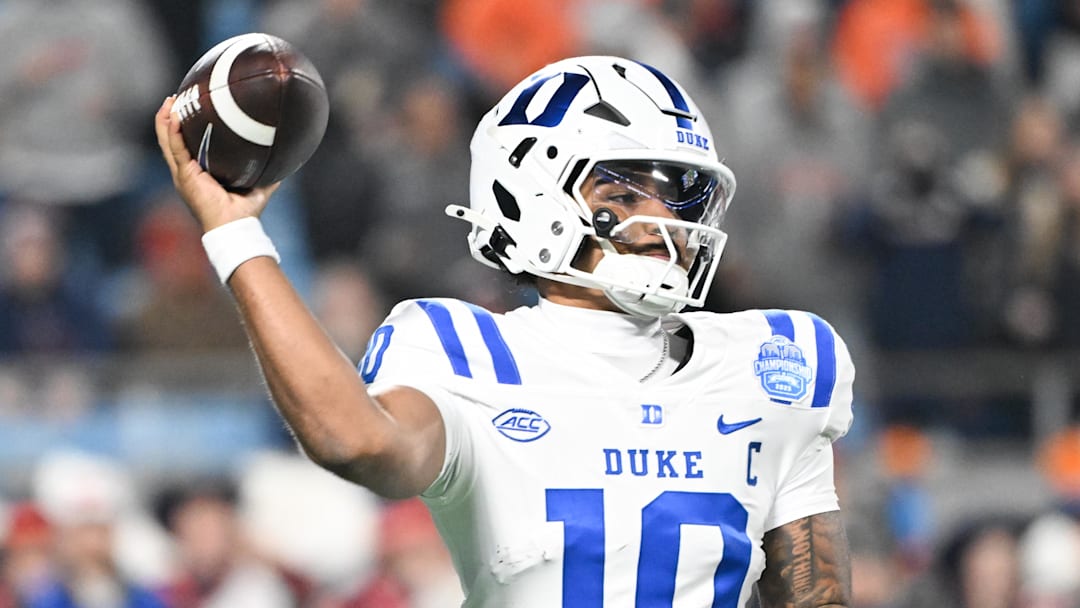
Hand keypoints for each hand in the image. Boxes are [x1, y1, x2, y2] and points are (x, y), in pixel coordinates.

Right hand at [154, 96, 279, 231]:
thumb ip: (269, 171)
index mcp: (200, 174)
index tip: (191, 108)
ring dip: (166, 120)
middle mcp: (188, 173)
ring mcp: (184, 174)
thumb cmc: (245, 212)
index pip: (187, 146)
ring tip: (169, 101)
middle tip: (174, 98)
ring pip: (167, 141)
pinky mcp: (185, 175)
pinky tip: (175, 116)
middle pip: (172, 140)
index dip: (185, 128)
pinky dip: (172, 131)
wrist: (235, 227)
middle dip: (170, 118)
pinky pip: (176, 148)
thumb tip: (287, 157)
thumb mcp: (259, 186)